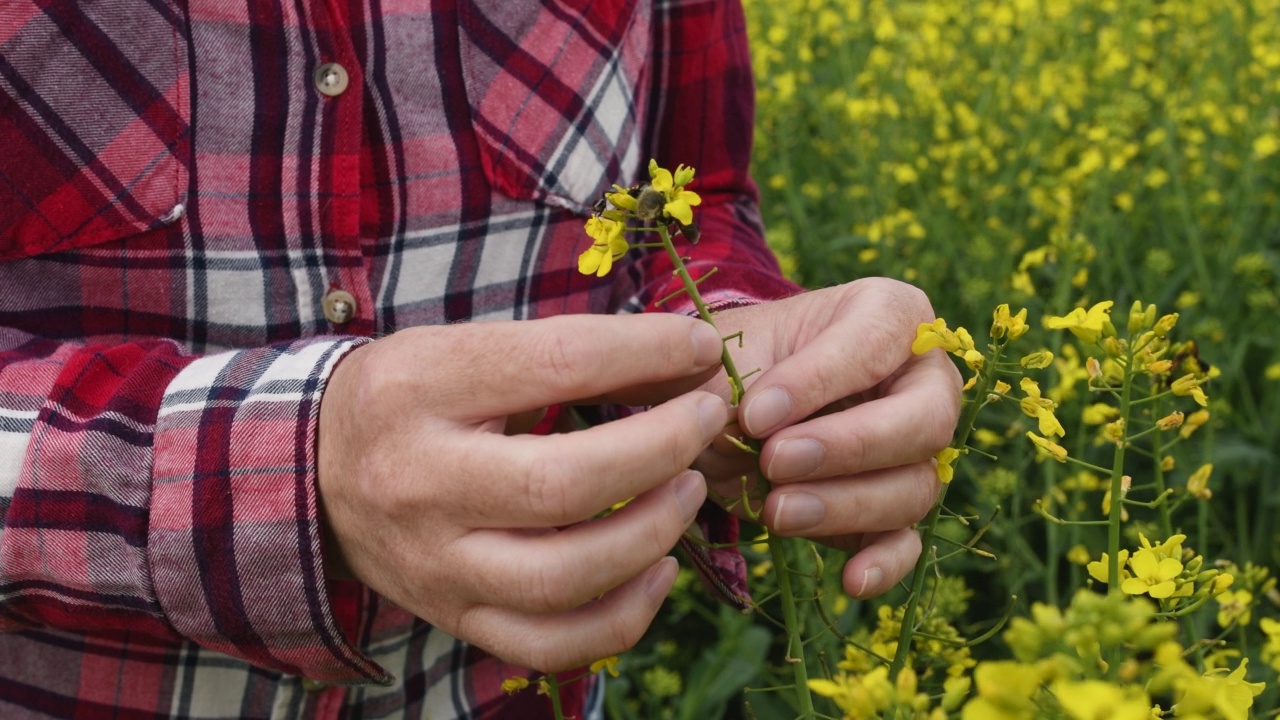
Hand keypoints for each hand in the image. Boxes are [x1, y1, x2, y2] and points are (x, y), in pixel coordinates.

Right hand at [317, 314, 728, 671]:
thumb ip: (564, 353)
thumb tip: (686, 353)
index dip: (645, 351)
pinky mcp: (452, 616)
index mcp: (417, 388)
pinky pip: (548, 644)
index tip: (700, 346)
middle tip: (705, 419)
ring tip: (688, 489)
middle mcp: (417, 481)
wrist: (312, 472)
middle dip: (658, 449)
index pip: (554, 363)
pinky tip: (658, 568)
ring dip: (650, 533)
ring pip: (561, 578)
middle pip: (560, 485)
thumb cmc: (410, 397)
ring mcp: (433, 563)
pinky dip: (622, 617)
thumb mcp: (463, 350)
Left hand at [693, 278, 962, 598]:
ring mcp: (916, 449)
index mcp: (889, 314)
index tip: (753, 414)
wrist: (720, 405)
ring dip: (845, 505)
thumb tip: (741, 419)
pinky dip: (885, 563)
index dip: (817, 382)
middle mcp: (923, 379)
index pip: (874, 345)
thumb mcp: (720, 350)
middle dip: (849, 446)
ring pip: (914, 486)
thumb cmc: (730, 360)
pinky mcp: (894, 508)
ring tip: (776, 510)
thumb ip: (729, 374)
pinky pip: (908, 540)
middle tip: (775, 461)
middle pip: (924, 420)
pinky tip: (850, 581)